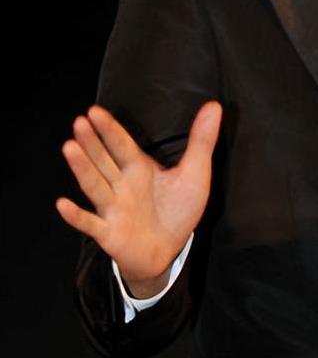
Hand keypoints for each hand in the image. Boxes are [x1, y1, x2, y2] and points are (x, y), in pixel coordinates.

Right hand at [56, 101, 221, 288]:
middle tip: (79, 122)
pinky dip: (77, 216)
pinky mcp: (109, 233)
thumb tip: (214, 106)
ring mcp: (113, 208)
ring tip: (69, 148)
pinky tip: (62, 204)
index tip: (95, 111)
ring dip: (82, 168)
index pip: (121, 144)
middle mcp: (121, 185)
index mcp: (139, 168)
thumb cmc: (179, 209)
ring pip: (94, 185)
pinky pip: (90, 224)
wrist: (170, 251)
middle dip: (92, 141)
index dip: (109, 128)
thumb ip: (202, 140)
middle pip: (103, 160)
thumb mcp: (196, 172)